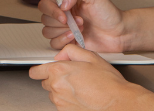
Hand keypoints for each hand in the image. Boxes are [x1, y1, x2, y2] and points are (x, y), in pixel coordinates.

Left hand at [29, 44, 149, 110]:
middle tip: (71, 75)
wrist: (117, 103)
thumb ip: (71, 51)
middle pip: (45, 82)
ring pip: (54, 93)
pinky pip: (61, 103)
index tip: (41, 69)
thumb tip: (61, 54)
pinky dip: (68, 99)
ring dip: (62, 89)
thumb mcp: (90, 56)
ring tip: (80, 86)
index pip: (36, 71)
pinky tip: (81, 95)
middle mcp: (57, 87)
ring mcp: (60, 102)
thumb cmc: (107, 82)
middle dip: (55, 77)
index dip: (39, 69)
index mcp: (59, 71)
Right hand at [38, 0, 129, 51]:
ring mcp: (65, 30)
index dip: (51, 10)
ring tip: (80, 28)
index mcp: (66, 2)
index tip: (64, 14)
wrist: (118, 33)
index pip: (46, 4)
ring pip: (48, 32)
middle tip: (78, 21)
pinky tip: (76, 37)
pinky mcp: (68, 42)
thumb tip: (61, 3)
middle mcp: (63, 15)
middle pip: (45, 19)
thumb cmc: (108, 13)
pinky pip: (54, 44)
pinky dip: (64, 41)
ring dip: (63, 31)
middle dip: (61, 22)